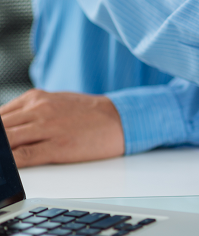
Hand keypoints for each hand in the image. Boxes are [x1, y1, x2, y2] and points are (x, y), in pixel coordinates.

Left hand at [0, 89, 123, 166]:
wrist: (121, 119)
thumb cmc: (90, 114)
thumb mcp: (57, 102)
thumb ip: (31, 112)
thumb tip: (8, 126)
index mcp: (36, 98)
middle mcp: (38, 109)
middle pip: (0, 127)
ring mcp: (47, 127)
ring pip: (7, 140)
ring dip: (0, 149)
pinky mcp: (58, 147)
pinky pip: (23, 156)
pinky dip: (9, 161)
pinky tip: (7, 166)